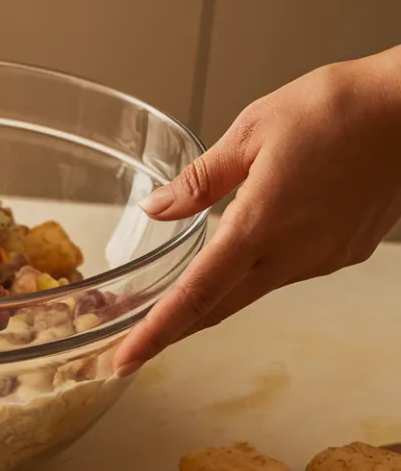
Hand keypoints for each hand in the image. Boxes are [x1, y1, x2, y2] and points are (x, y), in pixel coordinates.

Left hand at [114, 45, 400, 376]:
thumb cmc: (337, 109)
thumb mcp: (251, 131)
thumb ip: (200, 180)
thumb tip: (157, 209)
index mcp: (260, 226)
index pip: (196, 295)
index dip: (156, 333)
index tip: (124, 361)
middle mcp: (294, 254)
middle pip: (220, 307)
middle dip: (173, 330)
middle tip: (131, 346)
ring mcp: (324, 258)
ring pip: (254, 288)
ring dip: (215, 295)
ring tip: (177, 294)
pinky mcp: (347, 252)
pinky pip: (289, 269)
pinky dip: (258, 267)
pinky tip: (250, 246)